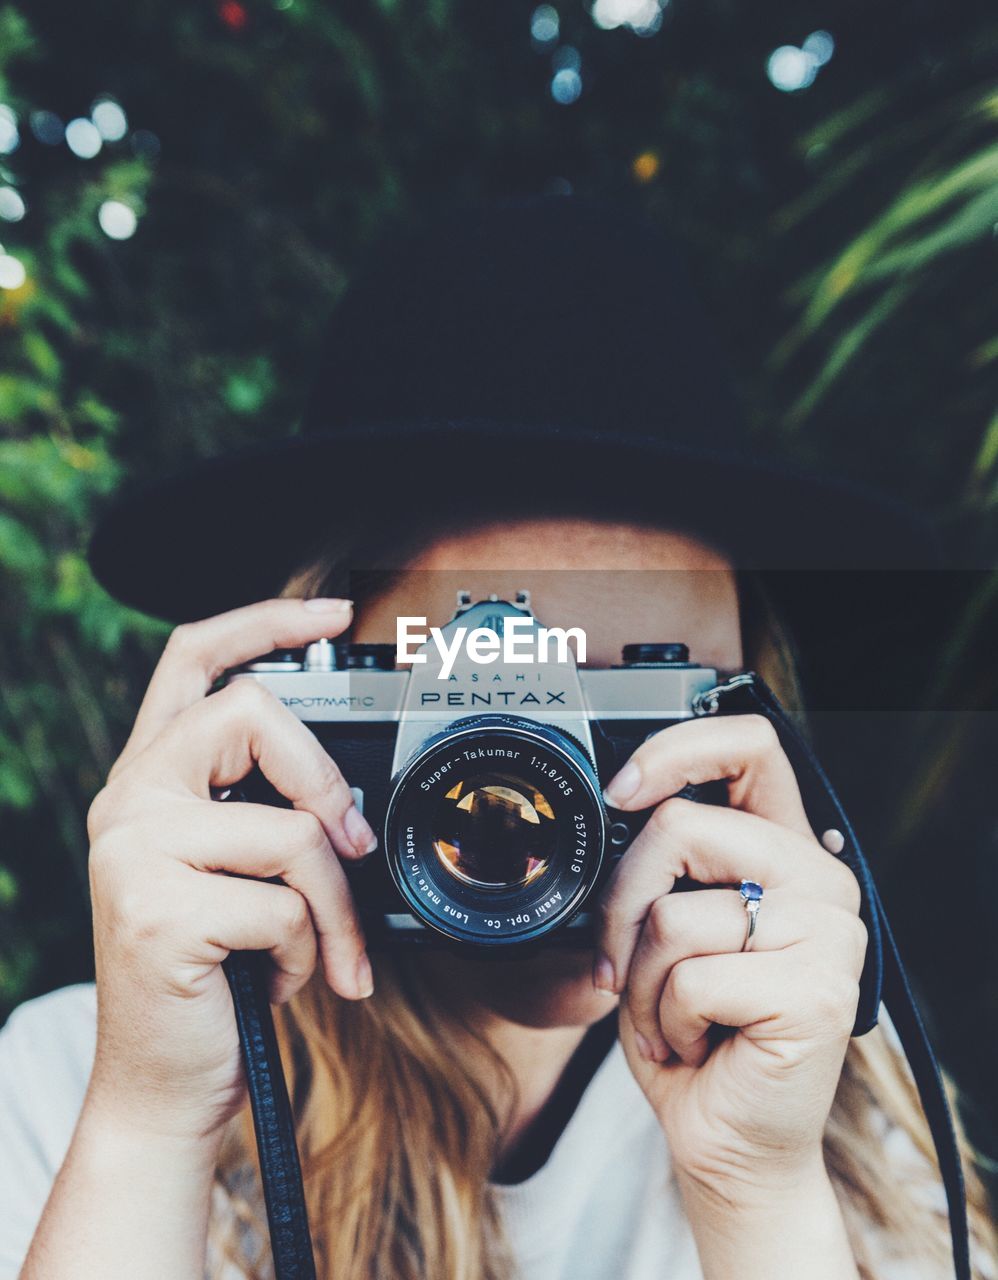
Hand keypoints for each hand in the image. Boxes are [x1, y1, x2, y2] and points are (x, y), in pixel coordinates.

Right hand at [85, 597, 375, 1143]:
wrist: (162, 1083)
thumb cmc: (213, 974)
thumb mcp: (234, 875)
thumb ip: (261, 813)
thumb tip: (341, 798)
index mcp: (149, 779)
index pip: (194, 659)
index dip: (263, 620)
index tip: (331, 613)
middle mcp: (129, 800)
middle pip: (252, 714)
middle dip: (325, 780)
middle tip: (347, 844)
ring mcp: (134, 853)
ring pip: (292, 829)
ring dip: (333, 905)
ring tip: (317, 950)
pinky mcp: (157, 912)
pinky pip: (286, 905)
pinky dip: (309, 951)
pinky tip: (275, 980)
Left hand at [595, 713, 865, 1198]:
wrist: (729, 1140)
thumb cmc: (691, 1029)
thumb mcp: (667, 931)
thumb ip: (664, 868)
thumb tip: (616, 805)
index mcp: (784, 851)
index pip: (752, 748)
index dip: (679, 749)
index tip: (621, 788)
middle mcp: (819, 879)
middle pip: (683, 826)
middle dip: (623, 901)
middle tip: (619, 961)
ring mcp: (828, 934)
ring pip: (675, 913)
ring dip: (642, 982)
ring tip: (674, 1018)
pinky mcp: (818, 991)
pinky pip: (692, 979)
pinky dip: (666, 1022)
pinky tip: (697, 1045)